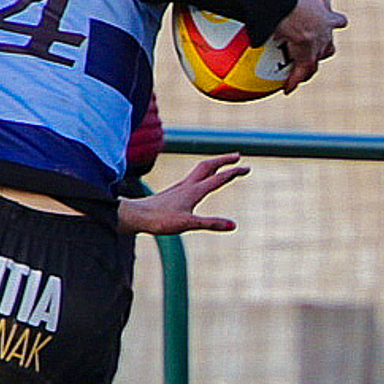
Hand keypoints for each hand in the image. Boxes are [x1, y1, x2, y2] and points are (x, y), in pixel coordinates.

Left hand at [116, 153, 247, 233]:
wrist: (135, 215)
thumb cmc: (159, 220)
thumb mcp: (188, 224)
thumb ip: (211, 224)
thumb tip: (234, 226)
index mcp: (194, 191)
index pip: (219, 178)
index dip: (234, 173)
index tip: (248, 168)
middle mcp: (188, 185)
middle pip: (209, 166)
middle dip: (225, 160)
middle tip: (238, 157)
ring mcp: (180, 187)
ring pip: (200, 169)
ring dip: (214, 164)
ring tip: (223, 164)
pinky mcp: (174, 192)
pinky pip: (193, 177)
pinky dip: (203, 173)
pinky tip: (200, 180)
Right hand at [273, 0, 346, 92]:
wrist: (292, 15)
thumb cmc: (300, 0)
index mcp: (326, 20)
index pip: (337, 21)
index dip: (335, 22)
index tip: (336, 23)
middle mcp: (324, 37)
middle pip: (328, 47)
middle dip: (324, 49)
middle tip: (317, 52)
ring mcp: (315, 50)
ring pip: (314, 63)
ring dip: (307, 68)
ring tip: (301, 75)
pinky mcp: (304, 59)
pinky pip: (298, 73)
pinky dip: (292, 81)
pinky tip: (287, 89)